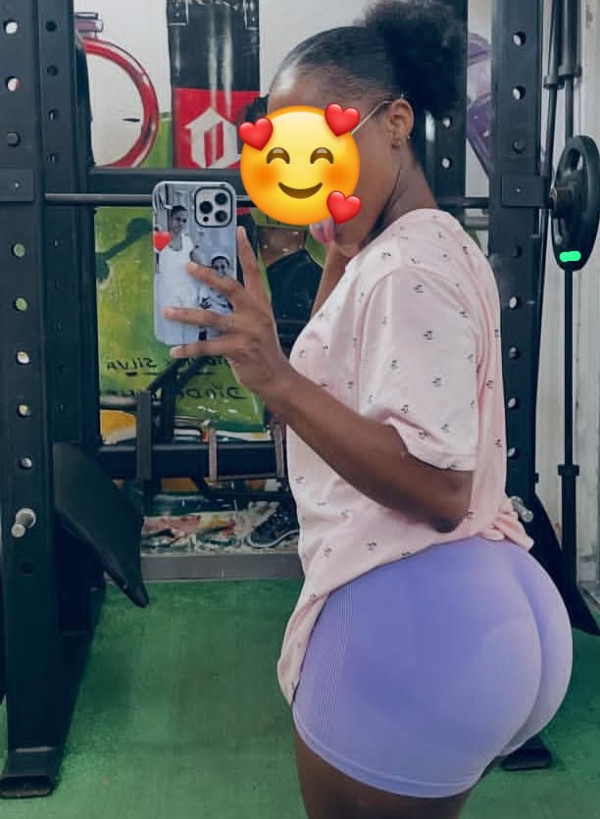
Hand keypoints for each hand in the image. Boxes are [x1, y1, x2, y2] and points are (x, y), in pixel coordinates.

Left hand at [164, 227, 293, 398]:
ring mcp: (247, 331)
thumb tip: (208, 300)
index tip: (239, 232)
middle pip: (229, 287)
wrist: (276, 377)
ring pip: (211, 317)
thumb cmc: (262, 350)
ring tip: (168, 311)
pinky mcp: (238, 349)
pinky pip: (207, 346)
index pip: (254, 271)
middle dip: (207, 275)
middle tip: (188, 266)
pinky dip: (189, 348)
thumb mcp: (257, 323)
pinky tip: (176, 350)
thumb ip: (239, 309)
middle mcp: (254, 313)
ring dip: (187, 314)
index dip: (246, 250)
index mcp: (260, 304)